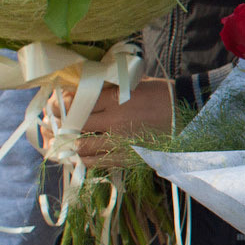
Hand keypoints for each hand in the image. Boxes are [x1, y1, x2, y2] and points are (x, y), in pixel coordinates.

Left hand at [44, 77, 174, 166]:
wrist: (190, 115)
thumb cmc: (163, 94)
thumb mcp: (135, 83)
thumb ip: (109, 86)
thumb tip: (82, 87)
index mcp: (117, 99)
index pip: (78, 102)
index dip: (63, 104)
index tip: (58, 105)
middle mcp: (116, 121)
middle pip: (76, 125)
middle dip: (62, 125)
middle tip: (55, 125)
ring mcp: (121, 141)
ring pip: (82, 146)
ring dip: (71, 144)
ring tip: (66, 142)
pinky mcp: (128, 156)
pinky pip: (97, 162)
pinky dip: (85, 159)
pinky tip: (82, 156)